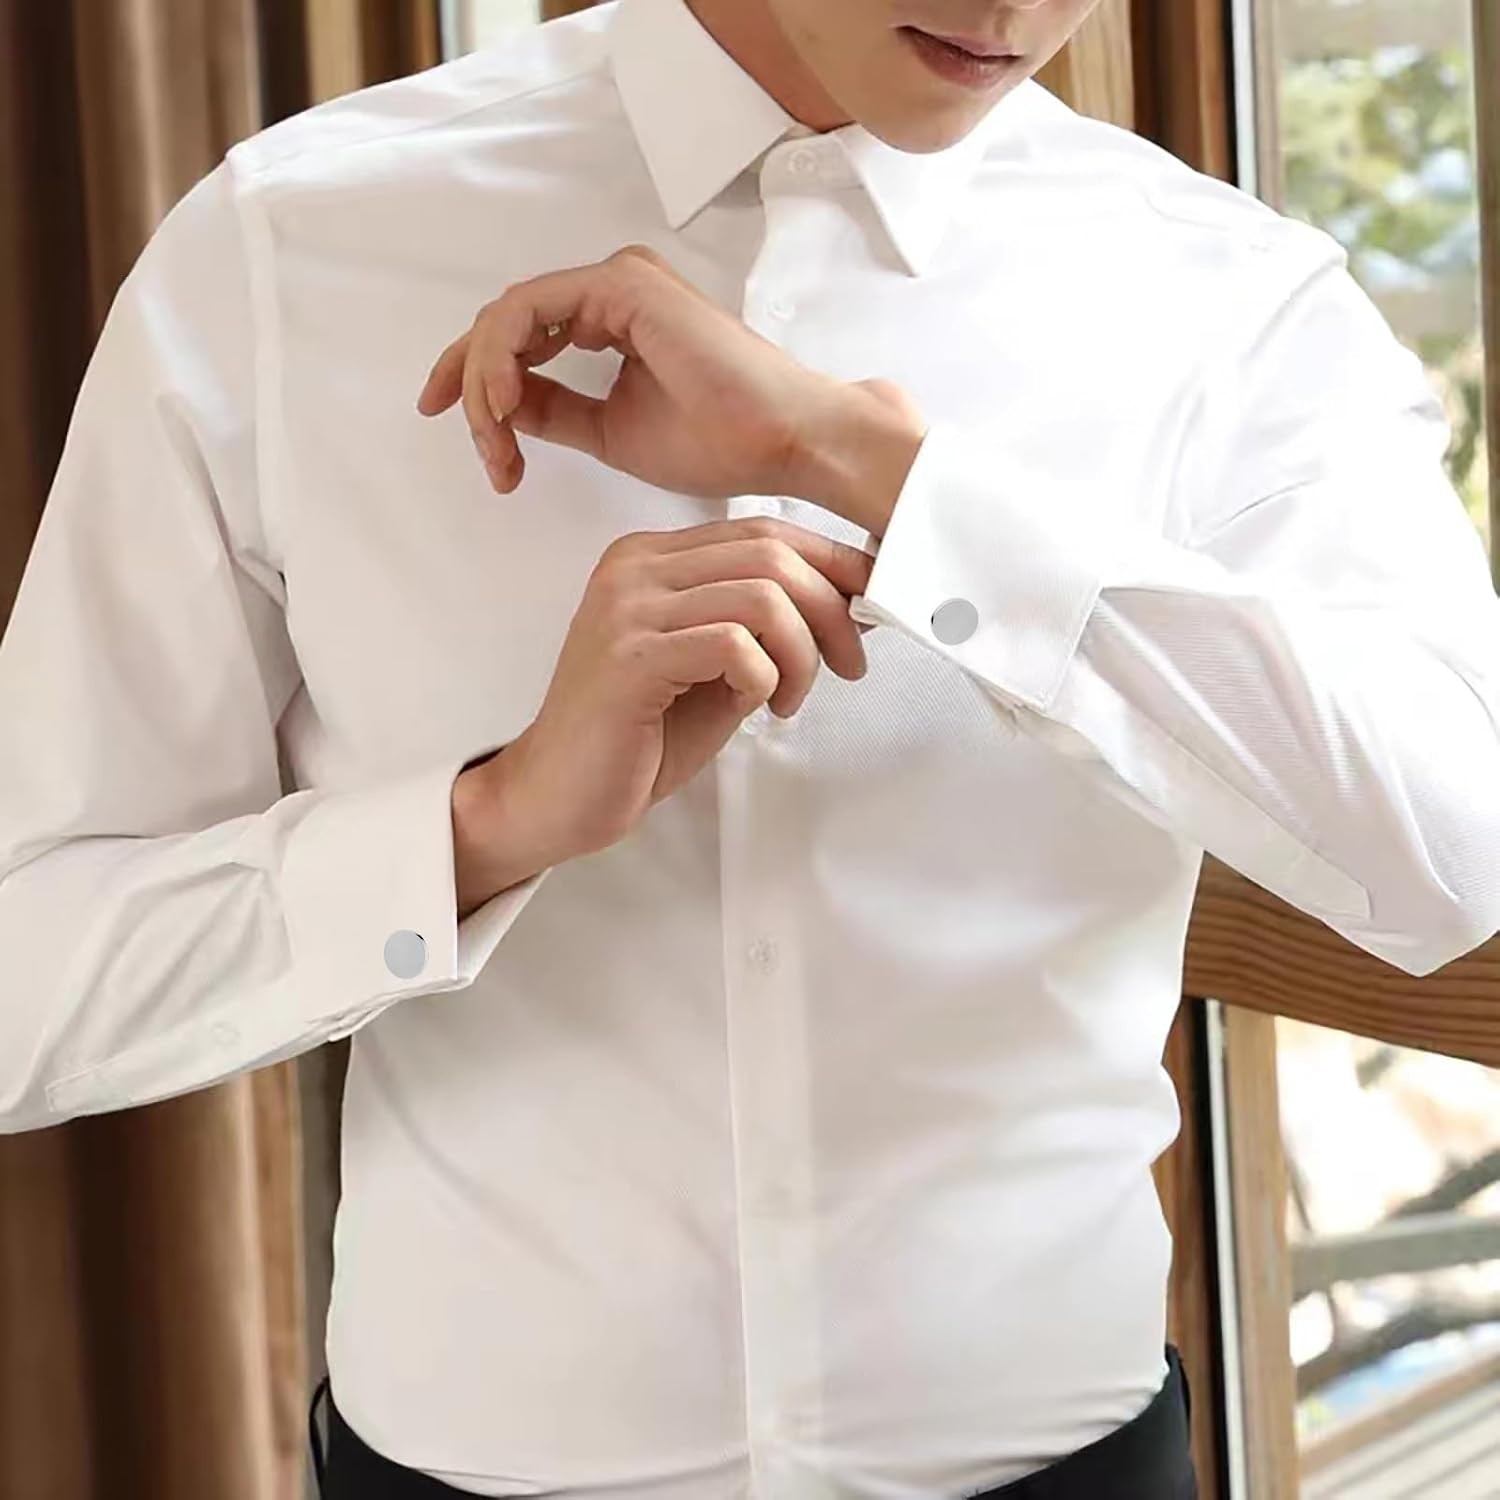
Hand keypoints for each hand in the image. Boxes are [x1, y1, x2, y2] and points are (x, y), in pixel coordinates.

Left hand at [415, 245, 926, 535]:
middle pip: (506, 328)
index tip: (465, 435)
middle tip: (484, 455)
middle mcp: (611, 291)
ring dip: (484, 385)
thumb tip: (502, 408)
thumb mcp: (609, 433)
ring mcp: (616, 281)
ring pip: (507, 320)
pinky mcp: (621, 285)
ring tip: (497, 444)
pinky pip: (528, 312)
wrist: (782, 440)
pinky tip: (503, 407)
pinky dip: (501, 358)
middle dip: (474, 392)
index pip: (523, 339)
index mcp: (615, 319)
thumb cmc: (721, 441)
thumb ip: (555, 411)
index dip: (476, 383)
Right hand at [458, 516, 875, 885]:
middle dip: (831, 612)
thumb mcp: (716, 668)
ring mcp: (628, 607)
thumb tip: (845, 604)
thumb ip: (765, 629)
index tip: (871, 602)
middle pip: (771, 554)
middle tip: (846, 665)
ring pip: (762, 596)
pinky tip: (755, 706)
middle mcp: (634, 568)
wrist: (560, 795)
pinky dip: (765, 678)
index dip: (833, 563)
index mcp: (652, 559)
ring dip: (801, 654)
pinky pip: (733, 644)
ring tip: (788, 698)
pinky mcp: (631, 655)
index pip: (763, 531)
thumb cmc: (637, 737)